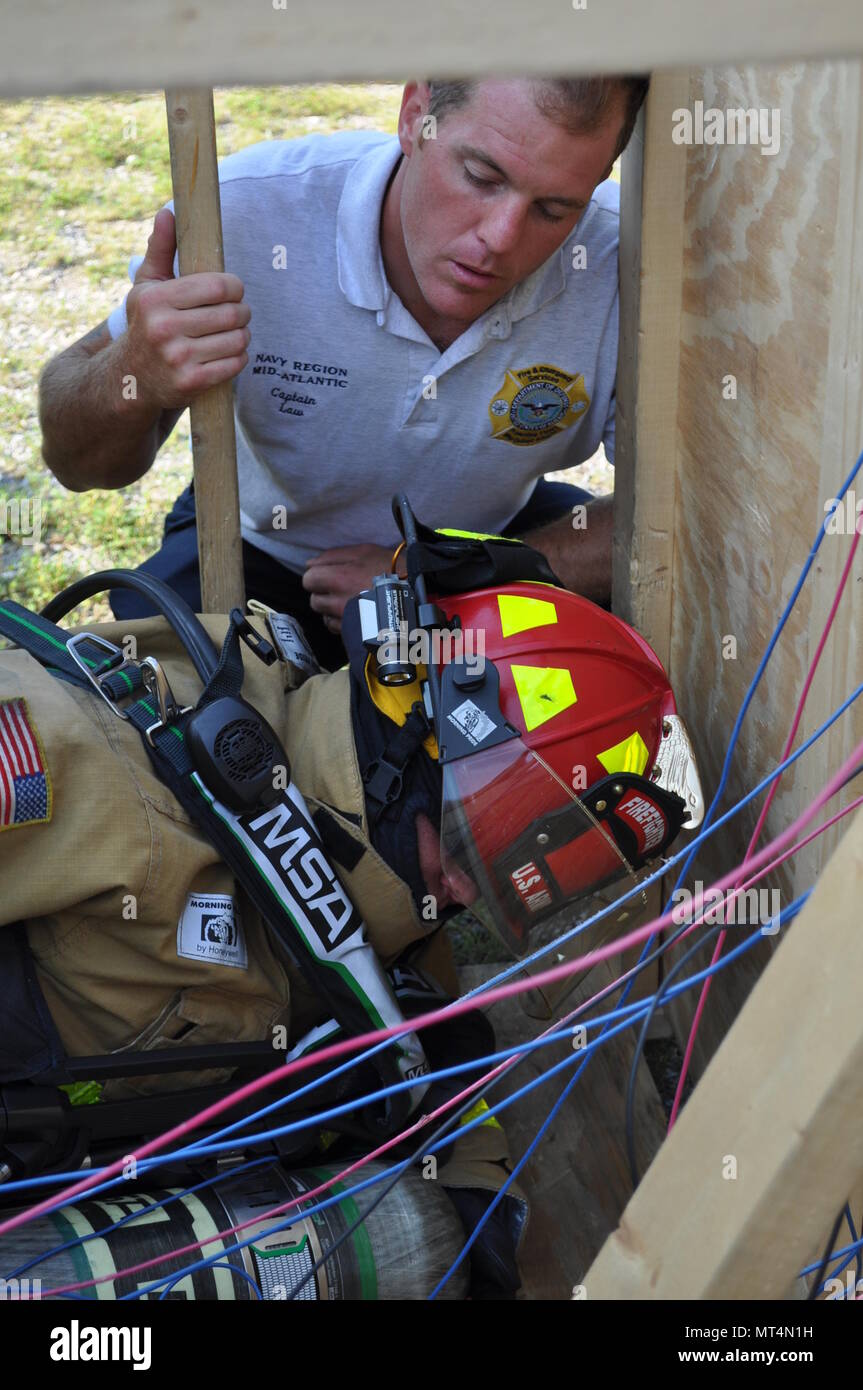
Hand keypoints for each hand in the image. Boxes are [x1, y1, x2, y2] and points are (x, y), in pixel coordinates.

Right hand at [121, 208, 251, 408]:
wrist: (131, 378)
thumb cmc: (146, 324)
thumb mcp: (146, 287)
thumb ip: (160, 249)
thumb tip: (168, 212)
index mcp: (156, 299)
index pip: (217, 286)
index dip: (234, 287)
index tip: (233, 291)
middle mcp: (164, 329)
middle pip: (232, 314)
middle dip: (242, 312)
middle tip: (238, 313)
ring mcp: (178, 358)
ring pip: (237, 339)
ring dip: (243, 335)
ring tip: (235, 333)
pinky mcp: (191, 383)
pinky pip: (235, 364)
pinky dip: (239, 357)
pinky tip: (230, 353)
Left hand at [302, 543, 398, 633]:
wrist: (420, 596)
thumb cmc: (394, 569)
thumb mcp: (365, 551)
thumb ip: (333, 556)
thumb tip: (309, 563)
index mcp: (339, 578)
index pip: (309, 579)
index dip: (317, 576)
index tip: (327, 575)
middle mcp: (339, 601)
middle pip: (314, 600)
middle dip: (323, 594)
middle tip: (339, 589)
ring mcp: (347, 620)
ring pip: (325, 617)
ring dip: (331, 610)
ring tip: (349, 602)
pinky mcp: (355, 633)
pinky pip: (338, 629)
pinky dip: (342, 623)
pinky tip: (356, 614)